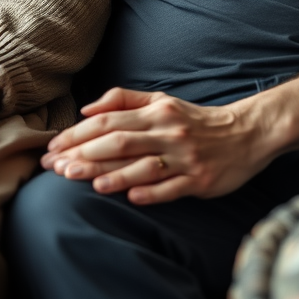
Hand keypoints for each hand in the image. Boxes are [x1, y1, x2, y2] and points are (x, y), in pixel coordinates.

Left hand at [40, 87, 277, 204]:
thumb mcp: (161, 101)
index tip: (53, 146)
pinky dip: (150, 192)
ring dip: (112, 173)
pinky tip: (130, 197)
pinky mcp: (200, 181)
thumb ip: (124, 100)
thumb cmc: (194, 120)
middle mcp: (168, 133)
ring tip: (85, 183)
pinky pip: (172, 187)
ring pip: (143, 166)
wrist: (245, 134)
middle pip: (120, 142)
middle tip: (56, 168)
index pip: (108, 121)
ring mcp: (185, 158)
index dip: (78, 134)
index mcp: (156, 112)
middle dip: (85, 155)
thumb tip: (87, 110)